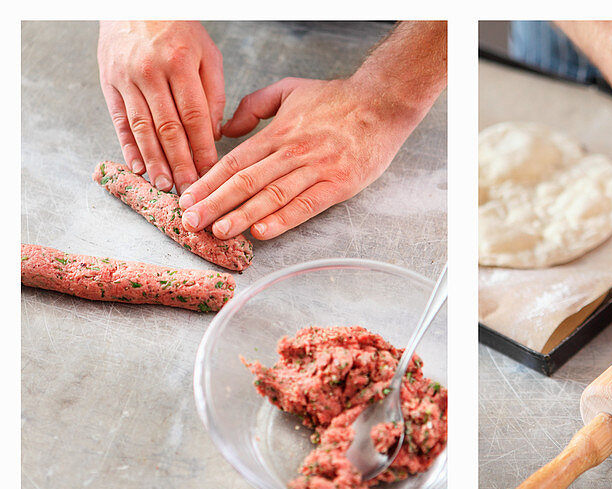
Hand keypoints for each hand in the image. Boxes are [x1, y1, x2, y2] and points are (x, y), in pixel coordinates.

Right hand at [97, 20, 224, 194]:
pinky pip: (120, 120)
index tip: (211, 173)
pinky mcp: (109, 81)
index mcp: (179, 63)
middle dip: (180, 163)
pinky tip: (138, 167)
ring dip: (154, 161)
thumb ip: (214, 93)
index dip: (202, 149)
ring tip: (164, 186)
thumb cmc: (177, 29)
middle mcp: (150, 71)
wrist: (134, 1)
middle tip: (189, 190)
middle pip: (168, 127)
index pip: (194, 116)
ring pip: (142, 128)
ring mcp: (126, 77)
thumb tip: (213, 135)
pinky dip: (128, 146)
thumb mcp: (207, 53)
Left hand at [176, 75, 418, 240]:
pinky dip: (282, 220)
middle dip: (215, 203)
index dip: (208, 181)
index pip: (235, 160)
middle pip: (246, 181)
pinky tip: (261, 232)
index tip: (187, 198)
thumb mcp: (290, 90)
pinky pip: (305, 205)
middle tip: (191, 222)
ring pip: (271, 195)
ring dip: (241, 216)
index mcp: (278, 133)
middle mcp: (292, 152)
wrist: (381, 104)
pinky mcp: (337, 185)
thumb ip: (255, 106)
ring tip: (218, 232)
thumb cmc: (338, 100)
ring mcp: (315, 169)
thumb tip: (228, 129)